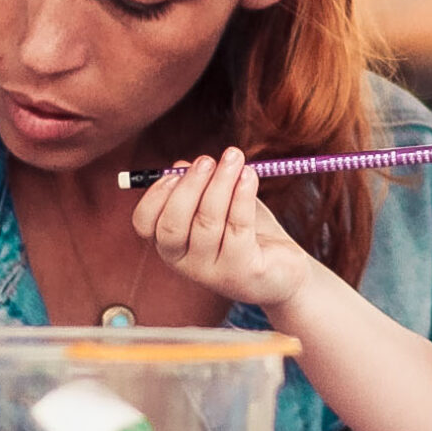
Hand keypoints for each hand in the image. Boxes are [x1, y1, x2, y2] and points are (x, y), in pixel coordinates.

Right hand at [132, 146, 312, 310]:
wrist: (286, 270)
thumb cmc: (248, 233)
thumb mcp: (221, 206)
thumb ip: (201, 187)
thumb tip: (182, 165)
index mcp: (172, 245)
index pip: (145, 224)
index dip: (155, 196)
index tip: (174, 172)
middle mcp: (186, 263)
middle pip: (172, 225)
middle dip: (189, 186)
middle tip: (207, 160)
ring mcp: (213, 272)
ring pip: (207, 222)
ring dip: (221, 183)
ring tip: (235, 157)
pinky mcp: (242, 271)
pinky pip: (238, 228)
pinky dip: (242, 197)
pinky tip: (249, 176)